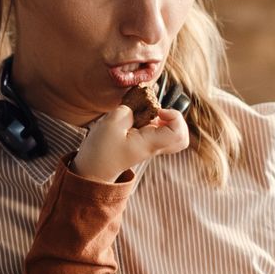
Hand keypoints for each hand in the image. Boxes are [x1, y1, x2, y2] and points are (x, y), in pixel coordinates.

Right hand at [74, 105, 189, 183]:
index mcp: (150, 144)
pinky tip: (139, 117)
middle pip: (182, 137)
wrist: (92, 170)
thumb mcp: (111, 124)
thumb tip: (140, 103)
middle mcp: (154, 146)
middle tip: (159, 112)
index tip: (158, 110)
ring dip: (164, 119)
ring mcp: (150, 146)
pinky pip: (159, 131)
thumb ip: (129, 109)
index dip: (174, 116)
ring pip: (172, 133)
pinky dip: (154, 120)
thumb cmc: (100, 151)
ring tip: (145, 113)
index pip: (178, 132)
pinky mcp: (144, 143)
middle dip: (175, 119)